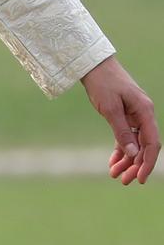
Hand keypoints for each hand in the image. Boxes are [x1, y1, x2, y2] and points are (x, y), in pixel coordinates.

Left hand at [81, 55, 160, 184]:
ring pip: (134, 143)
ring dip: (126, 160)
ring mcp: (133, 114)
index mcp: (145, 111)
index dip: (147, 162)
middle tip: (123, 181)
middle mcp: (143, 114)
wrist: (92, 64)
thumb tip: (133, 155)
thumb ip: (122, 132)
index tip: (139, 179)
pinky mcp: (123, 114)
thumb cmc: (102, 82)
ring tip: (115, 175)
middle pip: (144, 146)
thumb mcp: (110, 108)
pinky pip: (125, 136)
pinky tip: (113, 162)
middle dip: (135, 165)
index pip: (151, 143)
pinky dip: (120, 149)